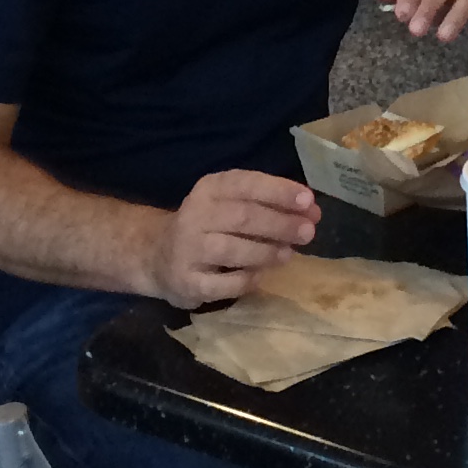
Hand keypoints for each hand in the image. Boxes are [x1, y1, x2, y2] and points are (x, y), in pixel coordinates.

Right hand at [148, 168, 319, 306]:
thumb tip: (311, 211)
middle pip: (243, 217)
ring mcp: (188, 250)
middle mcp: (195, 215)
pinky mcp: (186, 282)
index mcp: (210, 189)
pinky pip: (223, 283)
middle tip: (308, 231)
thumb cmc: (207, 225)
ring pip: (233, 250)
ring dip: (266, 251)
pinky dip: (247, 280)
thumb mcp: (229, 203)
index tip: (308, 200)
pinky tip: (261, 276)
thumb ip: (267, 204)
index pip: (246, 184)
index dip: (279, 191)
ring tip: (288, 254)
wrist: (157, 256)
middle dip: (280, 224)